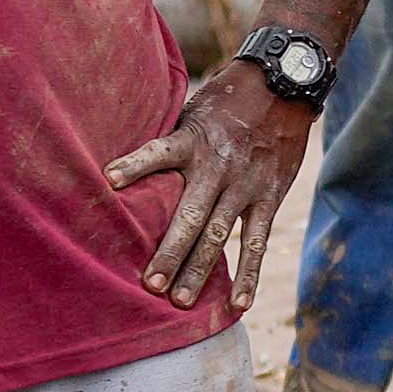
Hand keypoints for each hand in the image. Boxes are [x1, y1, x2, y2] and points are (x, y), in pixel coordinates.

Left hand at [104, 64, 308, 309]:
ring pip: (220, 236)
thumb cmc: (225, 101)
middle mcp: (218, 168)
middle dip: (169, 252)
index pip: (159, 152)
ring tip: (180, 301)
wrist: (283, 87)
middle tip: (149, 285)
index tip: (109, 180)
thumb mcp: (190, 110)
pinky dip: (249, 275)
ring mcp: (245, 187)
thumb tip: (118, 164)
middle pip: (191, 216)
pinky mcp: (268, 199)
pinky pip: (256, 242)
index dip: (135, 165)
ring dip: (200, 270)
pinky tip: (238, 304)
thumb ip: (166, 140)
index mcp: (192, 141)